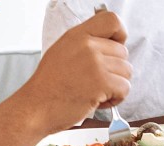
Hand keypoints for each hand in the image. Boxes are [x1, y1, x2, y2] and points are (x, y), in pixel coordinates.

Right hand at [23, 11, 131, 134]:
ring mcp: (95, 64)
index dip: (120, 36)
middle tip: (97, 83)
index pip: (112, 20)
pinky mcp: (101, 83)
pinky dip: (116, 99)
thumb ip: (85, 45)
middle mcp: (88, 46)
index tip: (114, 51)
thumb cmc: (49, 87)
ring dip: (116, 87)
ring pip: (126, 72)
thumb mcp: (63, 52)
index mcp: (78, 35)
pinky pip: (125, 88)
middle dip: (115, 71)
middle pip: (123, 52)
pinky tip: (98, 101)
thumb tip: (107, 47)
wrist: (36, 107)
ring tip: (96, 93)